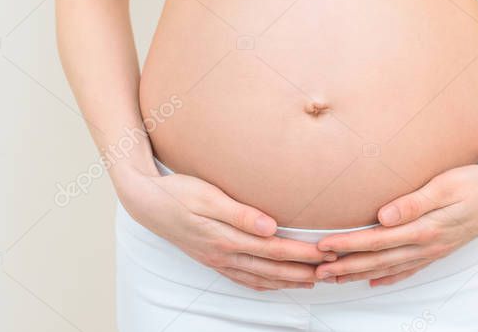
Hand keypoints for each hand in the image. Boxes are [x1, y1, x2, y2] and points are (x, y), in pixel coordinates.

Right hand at [116, 168, 333, 290]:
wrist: (146, 203)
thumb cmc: (177, 193)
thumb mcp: (208, 196)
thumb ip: (240, 213)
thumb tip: (270, 226)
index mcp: (226, 238)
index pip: (274, 249)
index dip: (302, 253)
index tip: (326, 252)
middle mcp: (224, 254)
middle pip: (272, 269)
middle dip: (303, 271)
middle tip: (330, 270)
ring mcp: (217, 260)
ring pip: (260, 278)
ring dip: (287, 281)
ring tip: (312, 280)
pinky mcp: (212, 259)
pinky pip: (244, 279)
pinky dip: (265, 284)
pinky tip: (274, 282)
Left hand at [313, 162, 477, 285]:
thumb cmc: (475, 183)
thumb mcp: (446, 185)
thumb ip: (414, 202)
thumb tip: (384, 215)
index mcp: (425, 228)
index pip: (377, 240)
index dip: (349, 245)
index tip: (323, 247)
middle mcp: (426, 244)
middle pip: (378, 259)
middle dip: (346, 266)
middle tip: (317, 271)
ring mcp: (433, 250)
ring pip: (390, 267)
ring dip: (360, 273)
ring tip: (335, 278)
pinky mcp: (438, 248)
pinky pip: (409, 268)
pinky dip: (389, 276)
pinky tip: (374, 281)